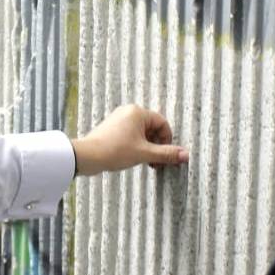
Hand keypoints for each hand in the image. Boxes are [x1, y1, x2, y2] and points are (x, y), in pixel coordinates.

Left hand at [71, 104, 188, 176]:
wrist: (87, 156)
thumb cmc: (114, 151)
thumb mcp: (144, 153)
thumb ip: (166, 154)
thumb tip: (186, 155)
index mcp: (138, 112)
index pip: (162, 123)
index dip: (167, 140)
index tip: (165, 156)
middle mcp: (128, 112)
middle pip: (152, 128)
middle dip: (157, 146)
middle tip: (156, 163)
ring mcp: (119, 120)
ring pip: (142, 133)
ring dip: (147, 148)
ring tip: (146, 163)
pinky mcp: (112, 129)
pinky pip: (131, 135)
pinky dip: (136, 146)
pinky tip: (134, 158)